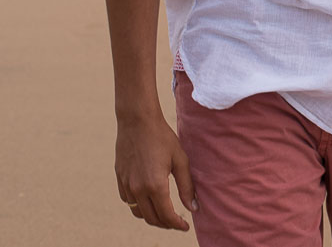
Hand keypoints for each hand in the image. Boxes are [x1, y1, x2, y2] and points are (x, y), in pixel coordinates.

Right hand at [115, 113, 197, 229]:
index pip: (166, 215)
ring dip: (152, 216)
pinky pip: (128, 201)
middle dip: (166, 224)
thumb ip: (187, 186)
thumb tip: (193, 208)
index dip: (177, 224)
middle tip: (178, 221)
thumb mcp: (181, 160)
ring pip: (138, 212)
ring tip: (165, 212)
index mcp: (155, 185)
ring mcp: (126, 185)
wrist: (137, 122)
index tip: (186, 227)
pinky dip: (139, 206)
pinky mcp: (120, 179)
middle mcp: (138, 189)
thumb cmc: (163, 138)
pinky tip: (149, 200)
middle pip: (151, 218)